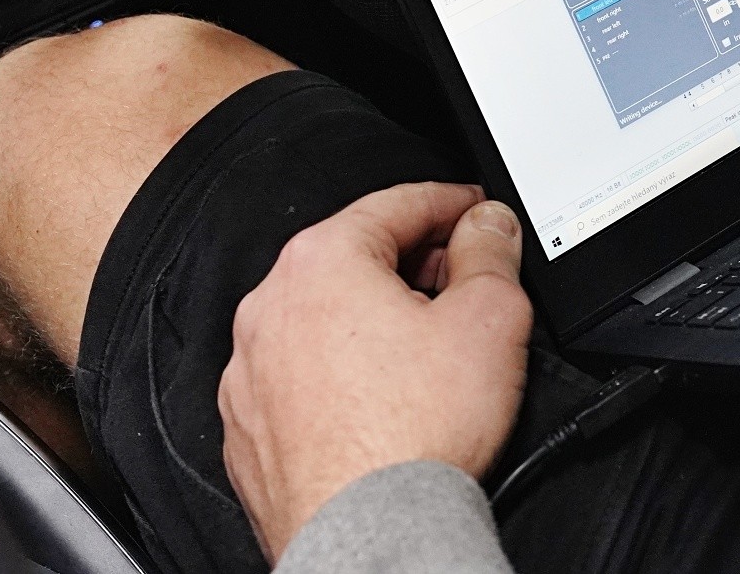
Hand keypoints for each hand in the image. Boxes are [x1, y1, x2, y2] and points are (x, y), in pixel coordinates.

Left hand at [218, 181, 532, 560]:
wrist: (370, 535)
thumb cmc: (414, 436)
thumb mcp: (490, 318)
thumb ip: (491, 252)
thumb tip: (486, 225)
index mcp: (320, 262)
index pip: (397, 203)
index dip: (452, 203)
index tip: (477, 213)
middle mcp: (269, 308)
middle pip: (355, 259)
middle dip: (415, 265)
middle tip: (466, 284)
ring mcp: (250, 373)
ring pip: (325, 320)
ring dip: (375, 322)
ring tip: (431, 353)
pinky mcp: (249, 430)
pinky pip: (302, 379)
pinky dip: (342, 377)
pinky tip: (387, 403)